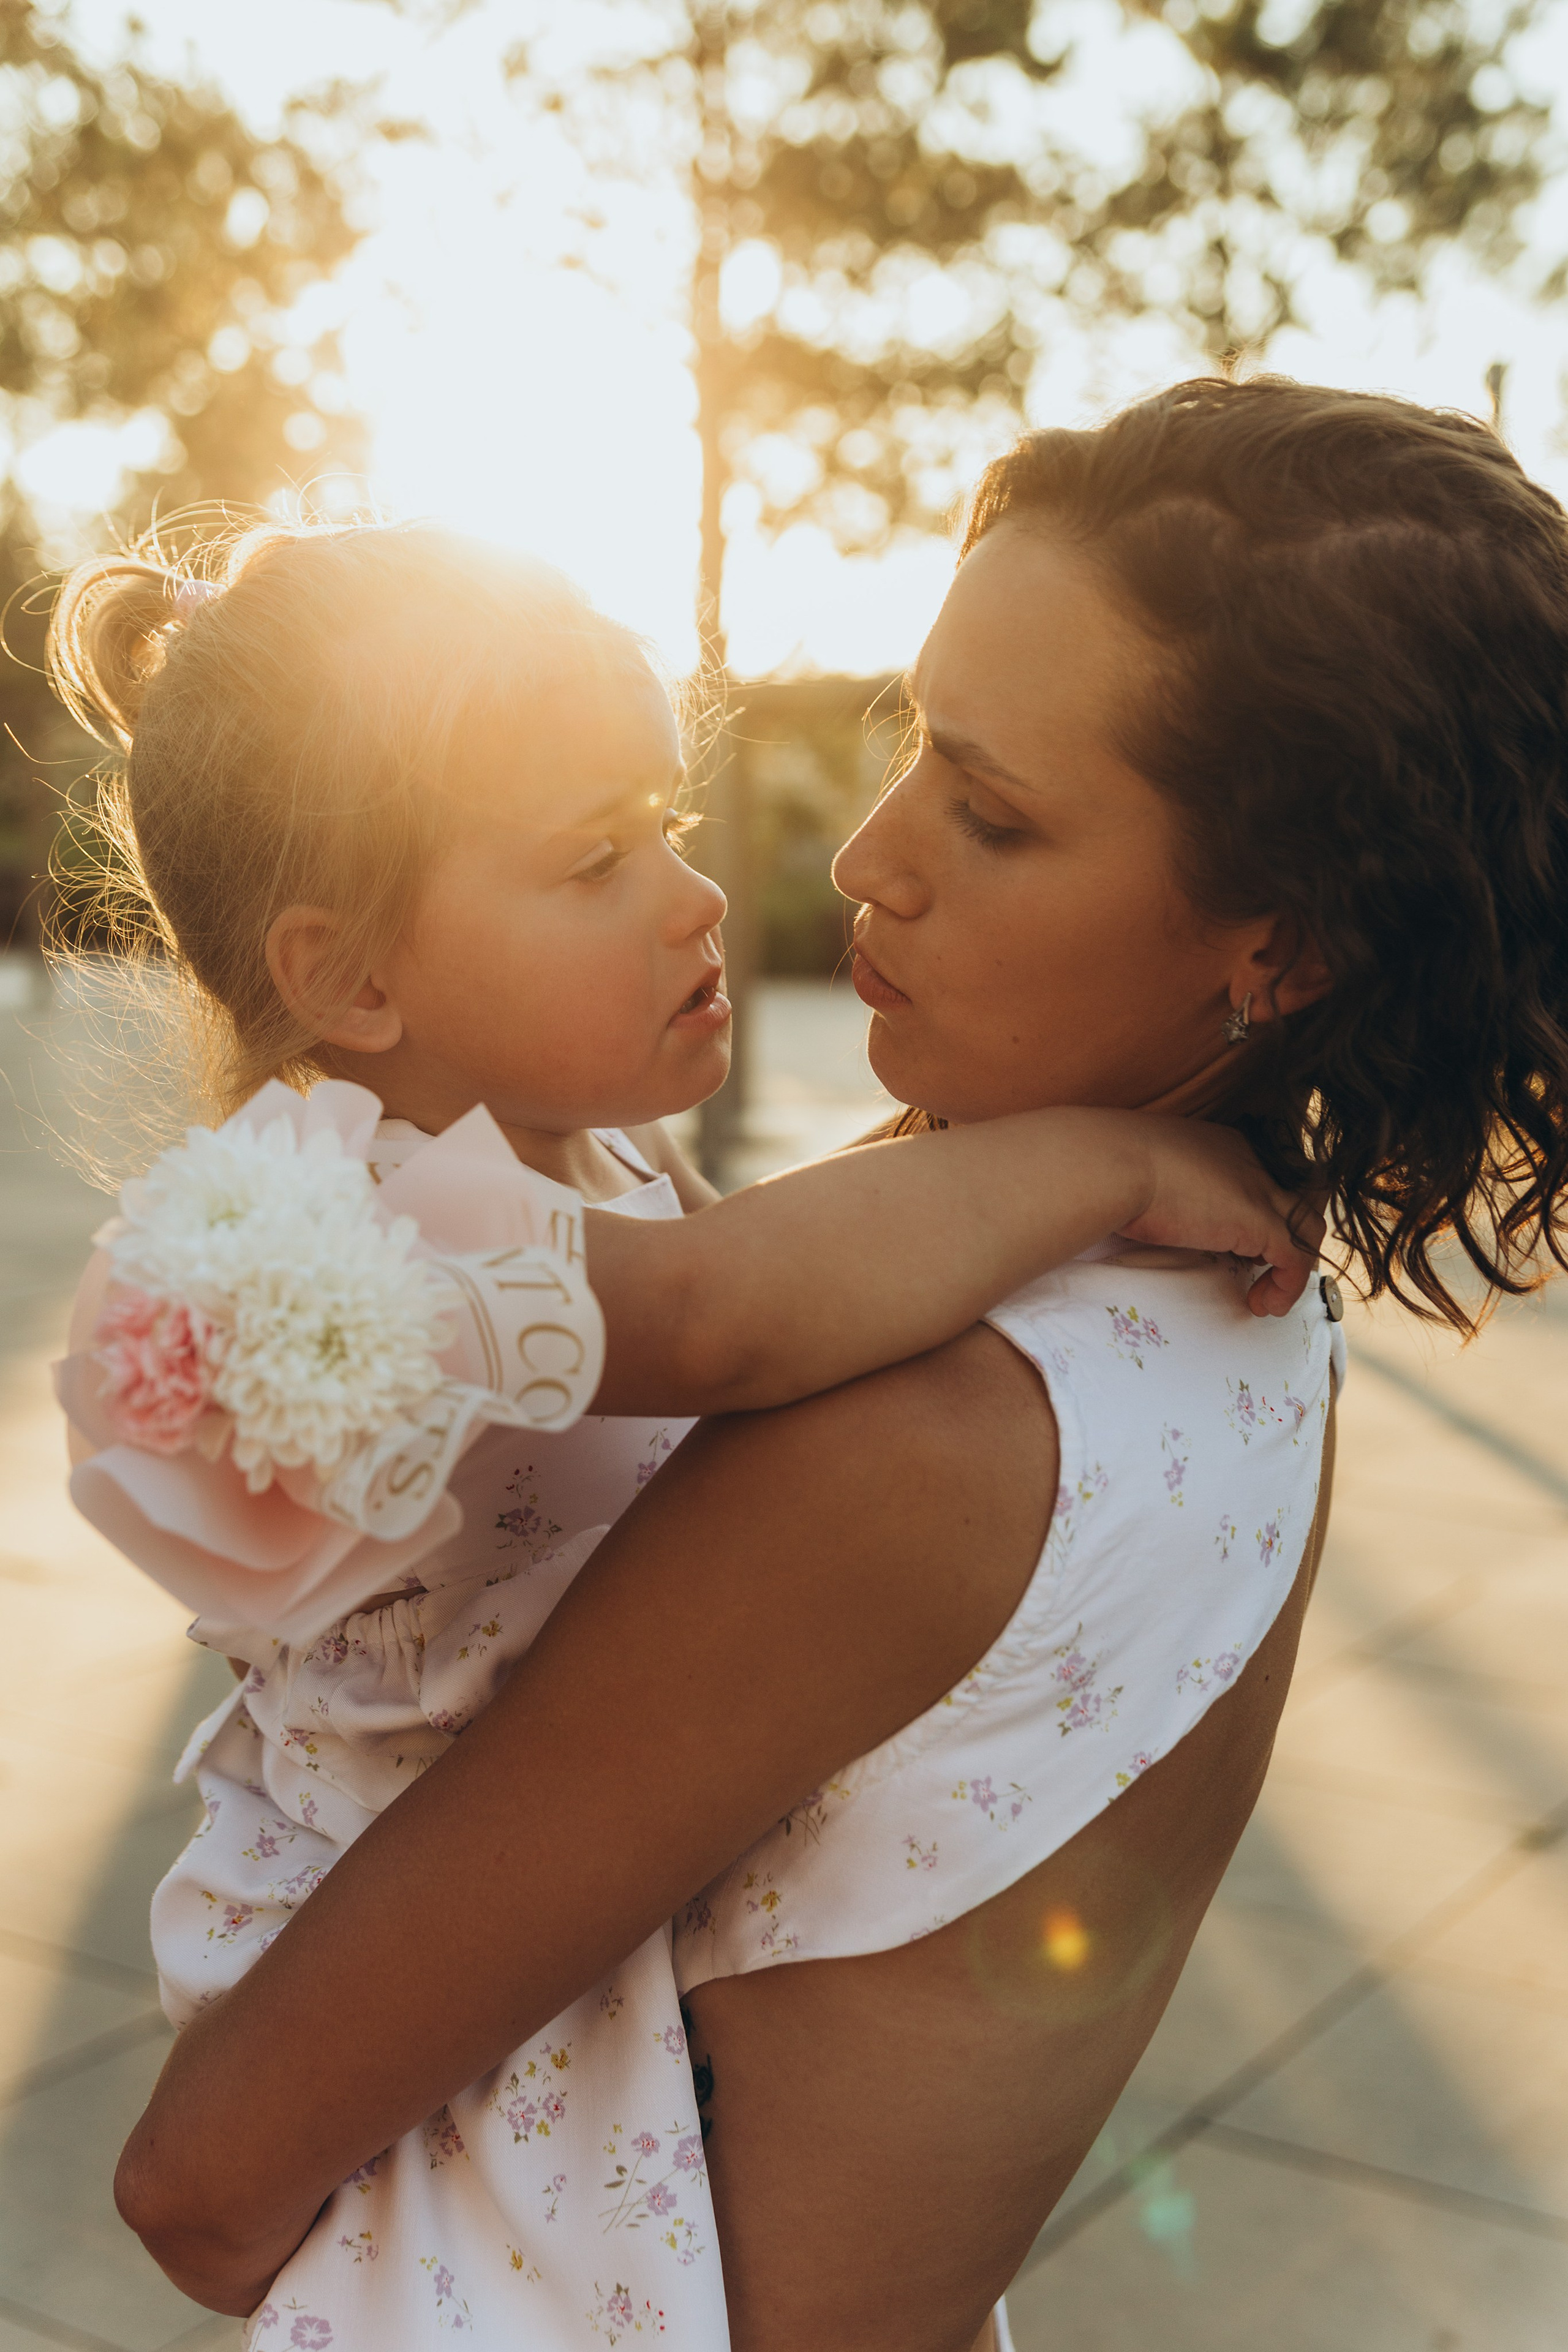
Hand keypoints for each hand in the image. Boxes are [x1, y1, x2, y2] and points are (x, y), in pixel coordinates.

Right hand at [1116, 1117, 1325, 1315]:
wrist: (1112, 1165)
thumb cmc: (1112, 1166)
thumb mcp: (1148, 1171)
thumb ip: (1168, 1187)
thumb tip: (1159, 1212)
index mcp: (1227, 1146)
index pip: (1267, 1181)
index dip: (1264, 1217)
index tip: (1241, 1249)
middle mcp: (1251, 1163)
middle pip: (1301, 1198)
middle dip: (1292, 1236)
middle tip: (1265, 1269)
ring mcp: (1259, 1190)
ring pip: (1308, 1227)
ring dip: (1294, 1267)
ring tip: (1266, 1295)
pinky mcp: (1258, 1222)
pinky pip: (1295, 1260)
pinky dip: (1288, 1287)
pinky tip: (1263, 1305)